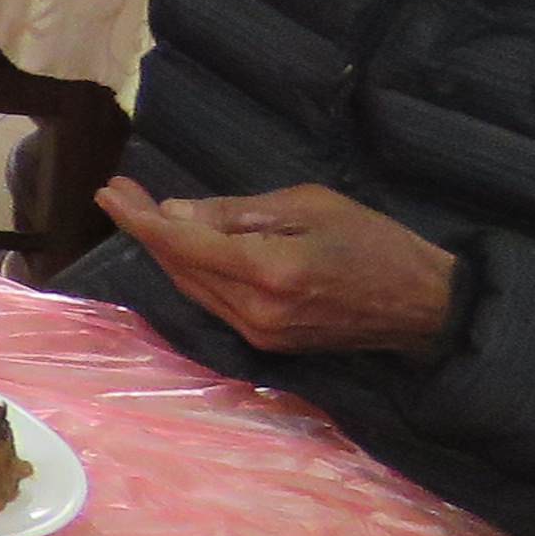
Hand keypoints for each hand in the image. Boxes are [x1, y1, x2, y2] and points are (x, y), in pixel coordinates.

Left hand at [98, 179, 460, 354]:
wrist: (425, 306)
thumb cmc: (375, 242)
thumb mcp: (308, 206)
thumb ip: (236, 214)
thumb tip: (174, 214)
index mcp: (267, 272)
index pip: (182, 244)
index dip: (139, 218)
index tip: (109, 190)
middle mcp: (254, 311)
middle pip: (178, 268)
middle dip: (145, 229)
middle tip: (120, 192)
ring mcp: (259, 334)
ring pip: (191, 287)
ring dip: (164, 251)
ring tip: (140, 212)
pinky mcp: (267, 344)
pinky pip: (213, 301)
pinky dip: (192, 272)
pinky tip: (180, 246)